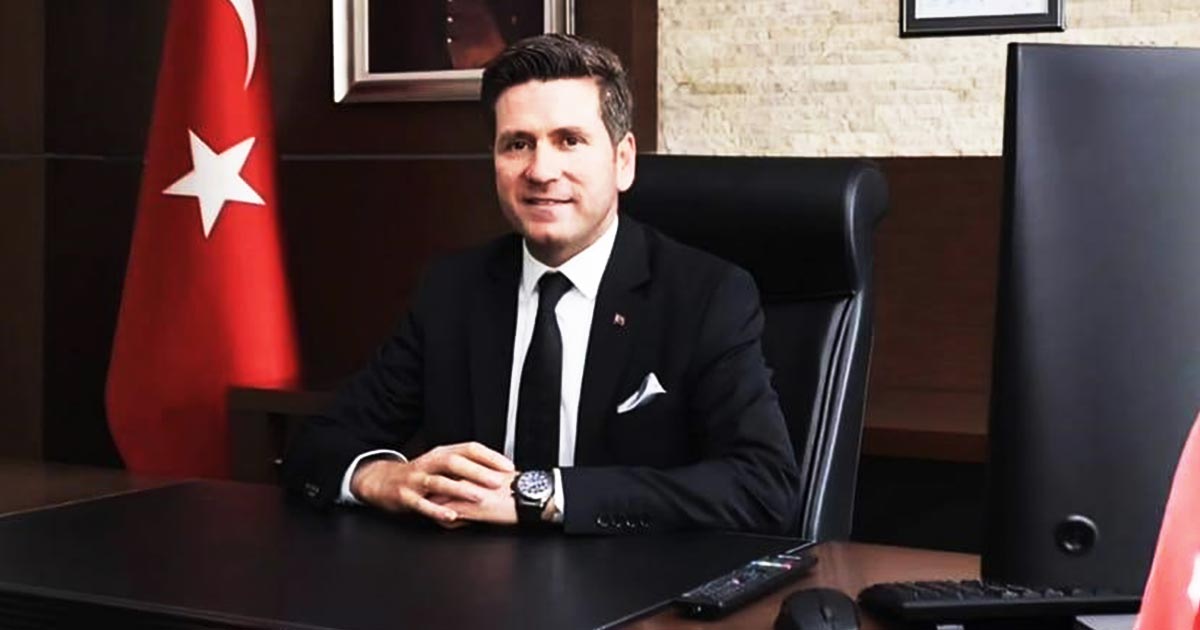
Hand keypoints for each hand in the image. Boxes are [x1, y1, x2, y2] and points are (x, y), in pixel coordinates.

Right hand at [350, 442, 513, 526]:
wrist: (381, 481)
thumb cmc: (418, 474)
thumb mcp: (440, 465)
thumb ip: (464, 467)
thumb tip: (495, 472)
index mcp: (441, 453)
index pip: (469, 449)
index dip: (490, 456)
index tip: (508, 466)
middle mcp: (429, 463)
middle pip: (455, 462)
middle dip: (478, 471)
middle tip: (497, 481)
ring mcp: (416, 479)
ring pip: (439, 482)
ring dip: (460, 489)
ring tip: (479, 497)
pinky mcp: (405, 496)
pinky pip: (422, 503)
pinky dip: (437, 509)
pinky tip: (451, 514)